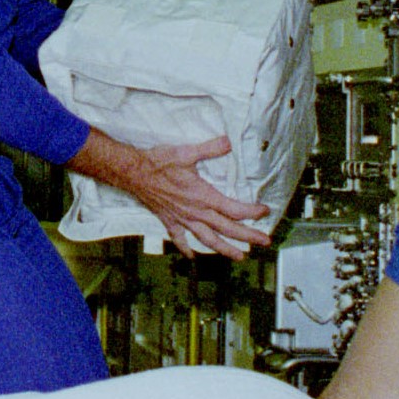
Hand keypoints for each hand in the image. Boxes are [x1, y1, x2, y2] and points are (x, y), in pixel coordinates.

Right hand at [68, 129, 272, 257]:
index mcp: (203, 196)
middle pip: (227, 229)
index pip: (234, 209)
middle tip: (264, 242)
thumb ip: (210, 148)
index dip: (252, 212)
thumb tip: (228, 142)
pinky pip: (180, 239)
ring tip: (239, 257)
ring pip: (208, 240)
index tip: (265, 211)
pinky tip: (192, 256)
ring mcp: (182, 220)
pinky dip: (187, 249)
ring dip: (225, 249)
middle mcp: (195, 212)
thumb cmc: (159, 163)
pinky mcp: (169, 221)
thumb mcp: (187, 152)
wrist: (133, 173)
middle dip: (248, 236)